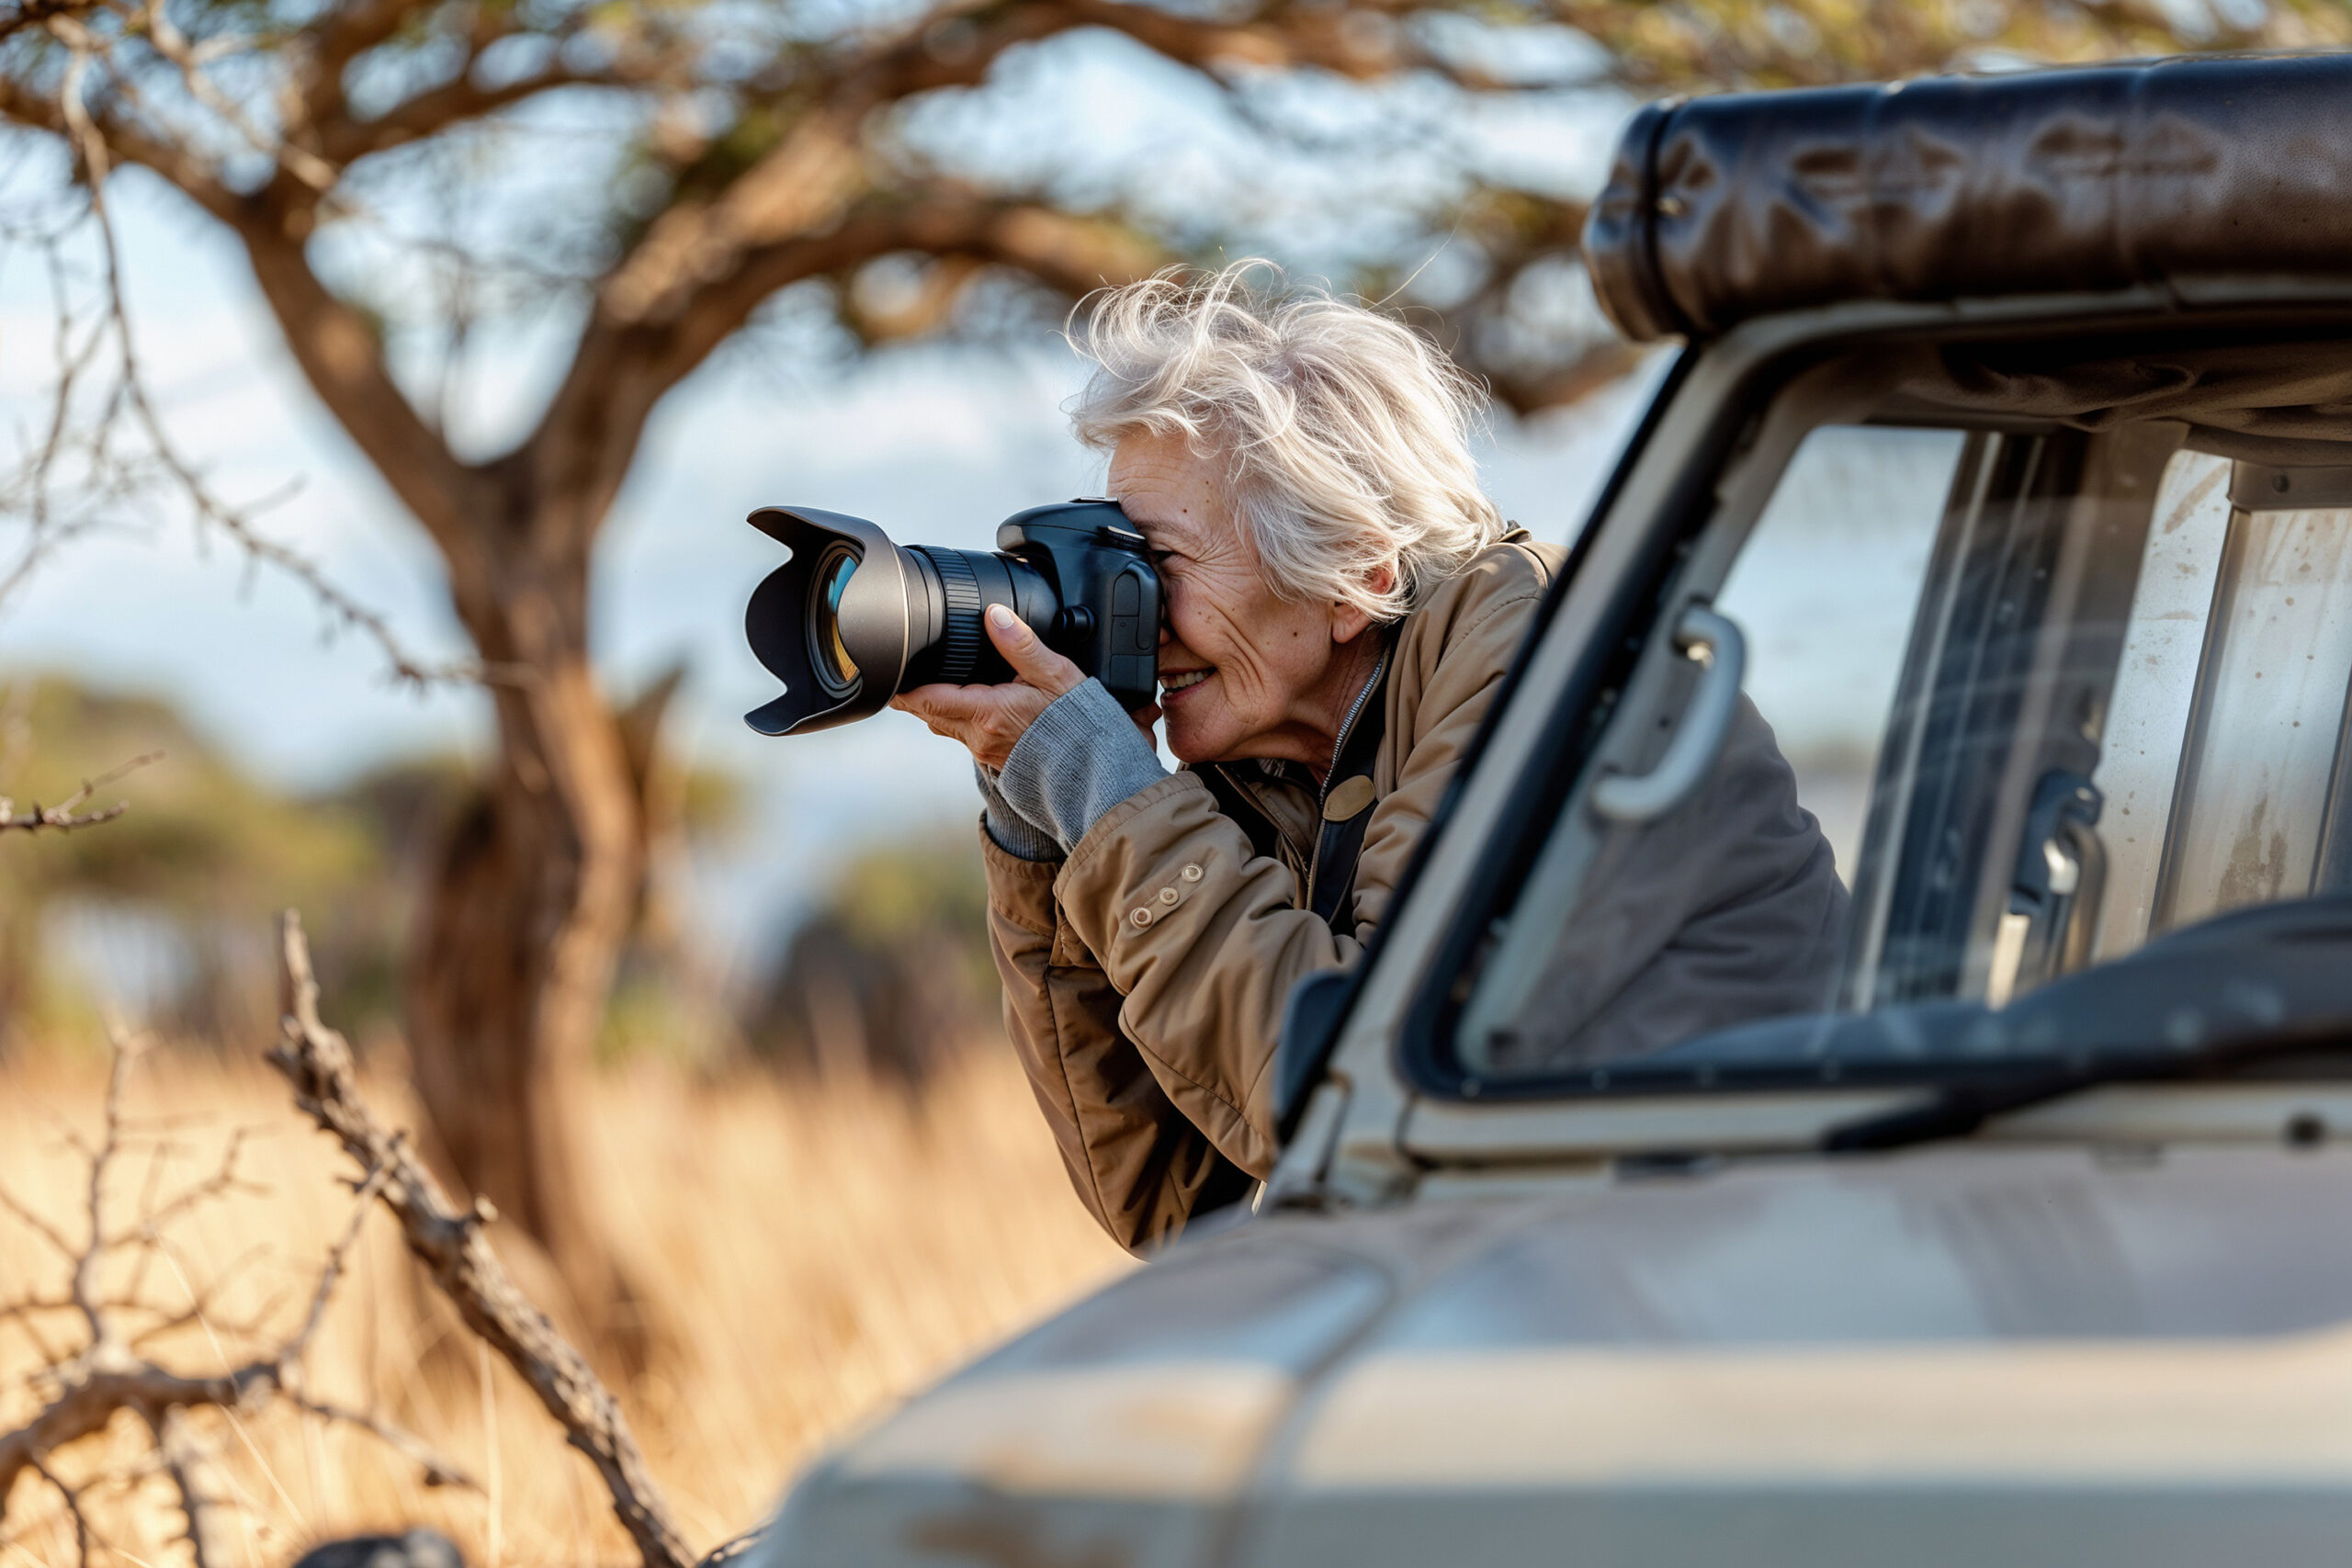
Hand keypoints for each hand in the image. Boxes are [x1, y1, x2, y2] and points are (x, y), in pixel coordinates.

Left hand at [894, 605, 1158, 768]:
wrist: (1100, 775)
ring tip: (934, 679)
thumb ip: (1022, 644)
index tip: (887, 667)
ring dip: (938, 704)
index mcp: (986, 713)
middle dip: (916, 692)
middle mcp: (979, 737)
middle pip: (929, 713)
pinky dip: (961, 715)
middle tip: (906, 667)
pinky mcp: (999, 759)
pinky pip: (968, 735)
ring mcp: (987, 751)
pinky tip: (974, 701)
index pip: (924, 699)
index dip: (901, 685)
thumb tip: (994, 615)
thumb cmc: (1081, 728)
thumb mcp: (1056, 675)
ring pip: (946, 725)